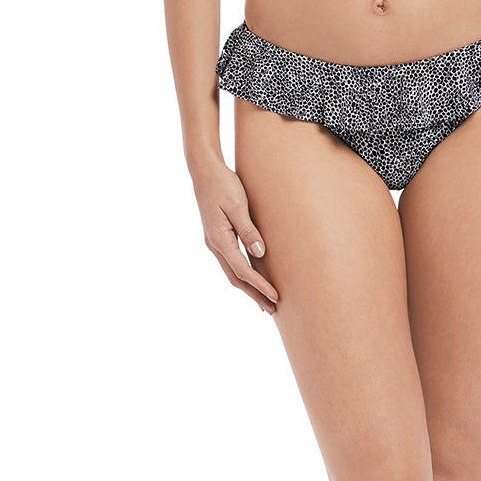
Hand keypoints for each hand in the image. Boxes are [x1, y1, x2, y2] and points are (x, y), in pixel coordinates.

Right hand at [189, 158, 279, 312]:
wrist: (204, 171)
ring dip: (248, 287)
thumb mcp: (238, 205)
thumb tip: (260, 253)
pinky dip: (242, 273)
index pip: (242, 270)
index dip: (260, 285)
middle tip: (272, 309)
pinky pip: (231, 261)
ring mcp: (215, 241)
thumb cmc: (223, 184)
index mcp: (220, 239)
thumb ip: (248, 230)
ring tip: (264, 300)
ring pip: (232, 271)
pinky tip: (251, 276)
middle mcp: (215, 245)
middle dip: (254, 294)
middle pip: (236, 277)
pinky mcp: (218, 235)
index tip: (275, 297)